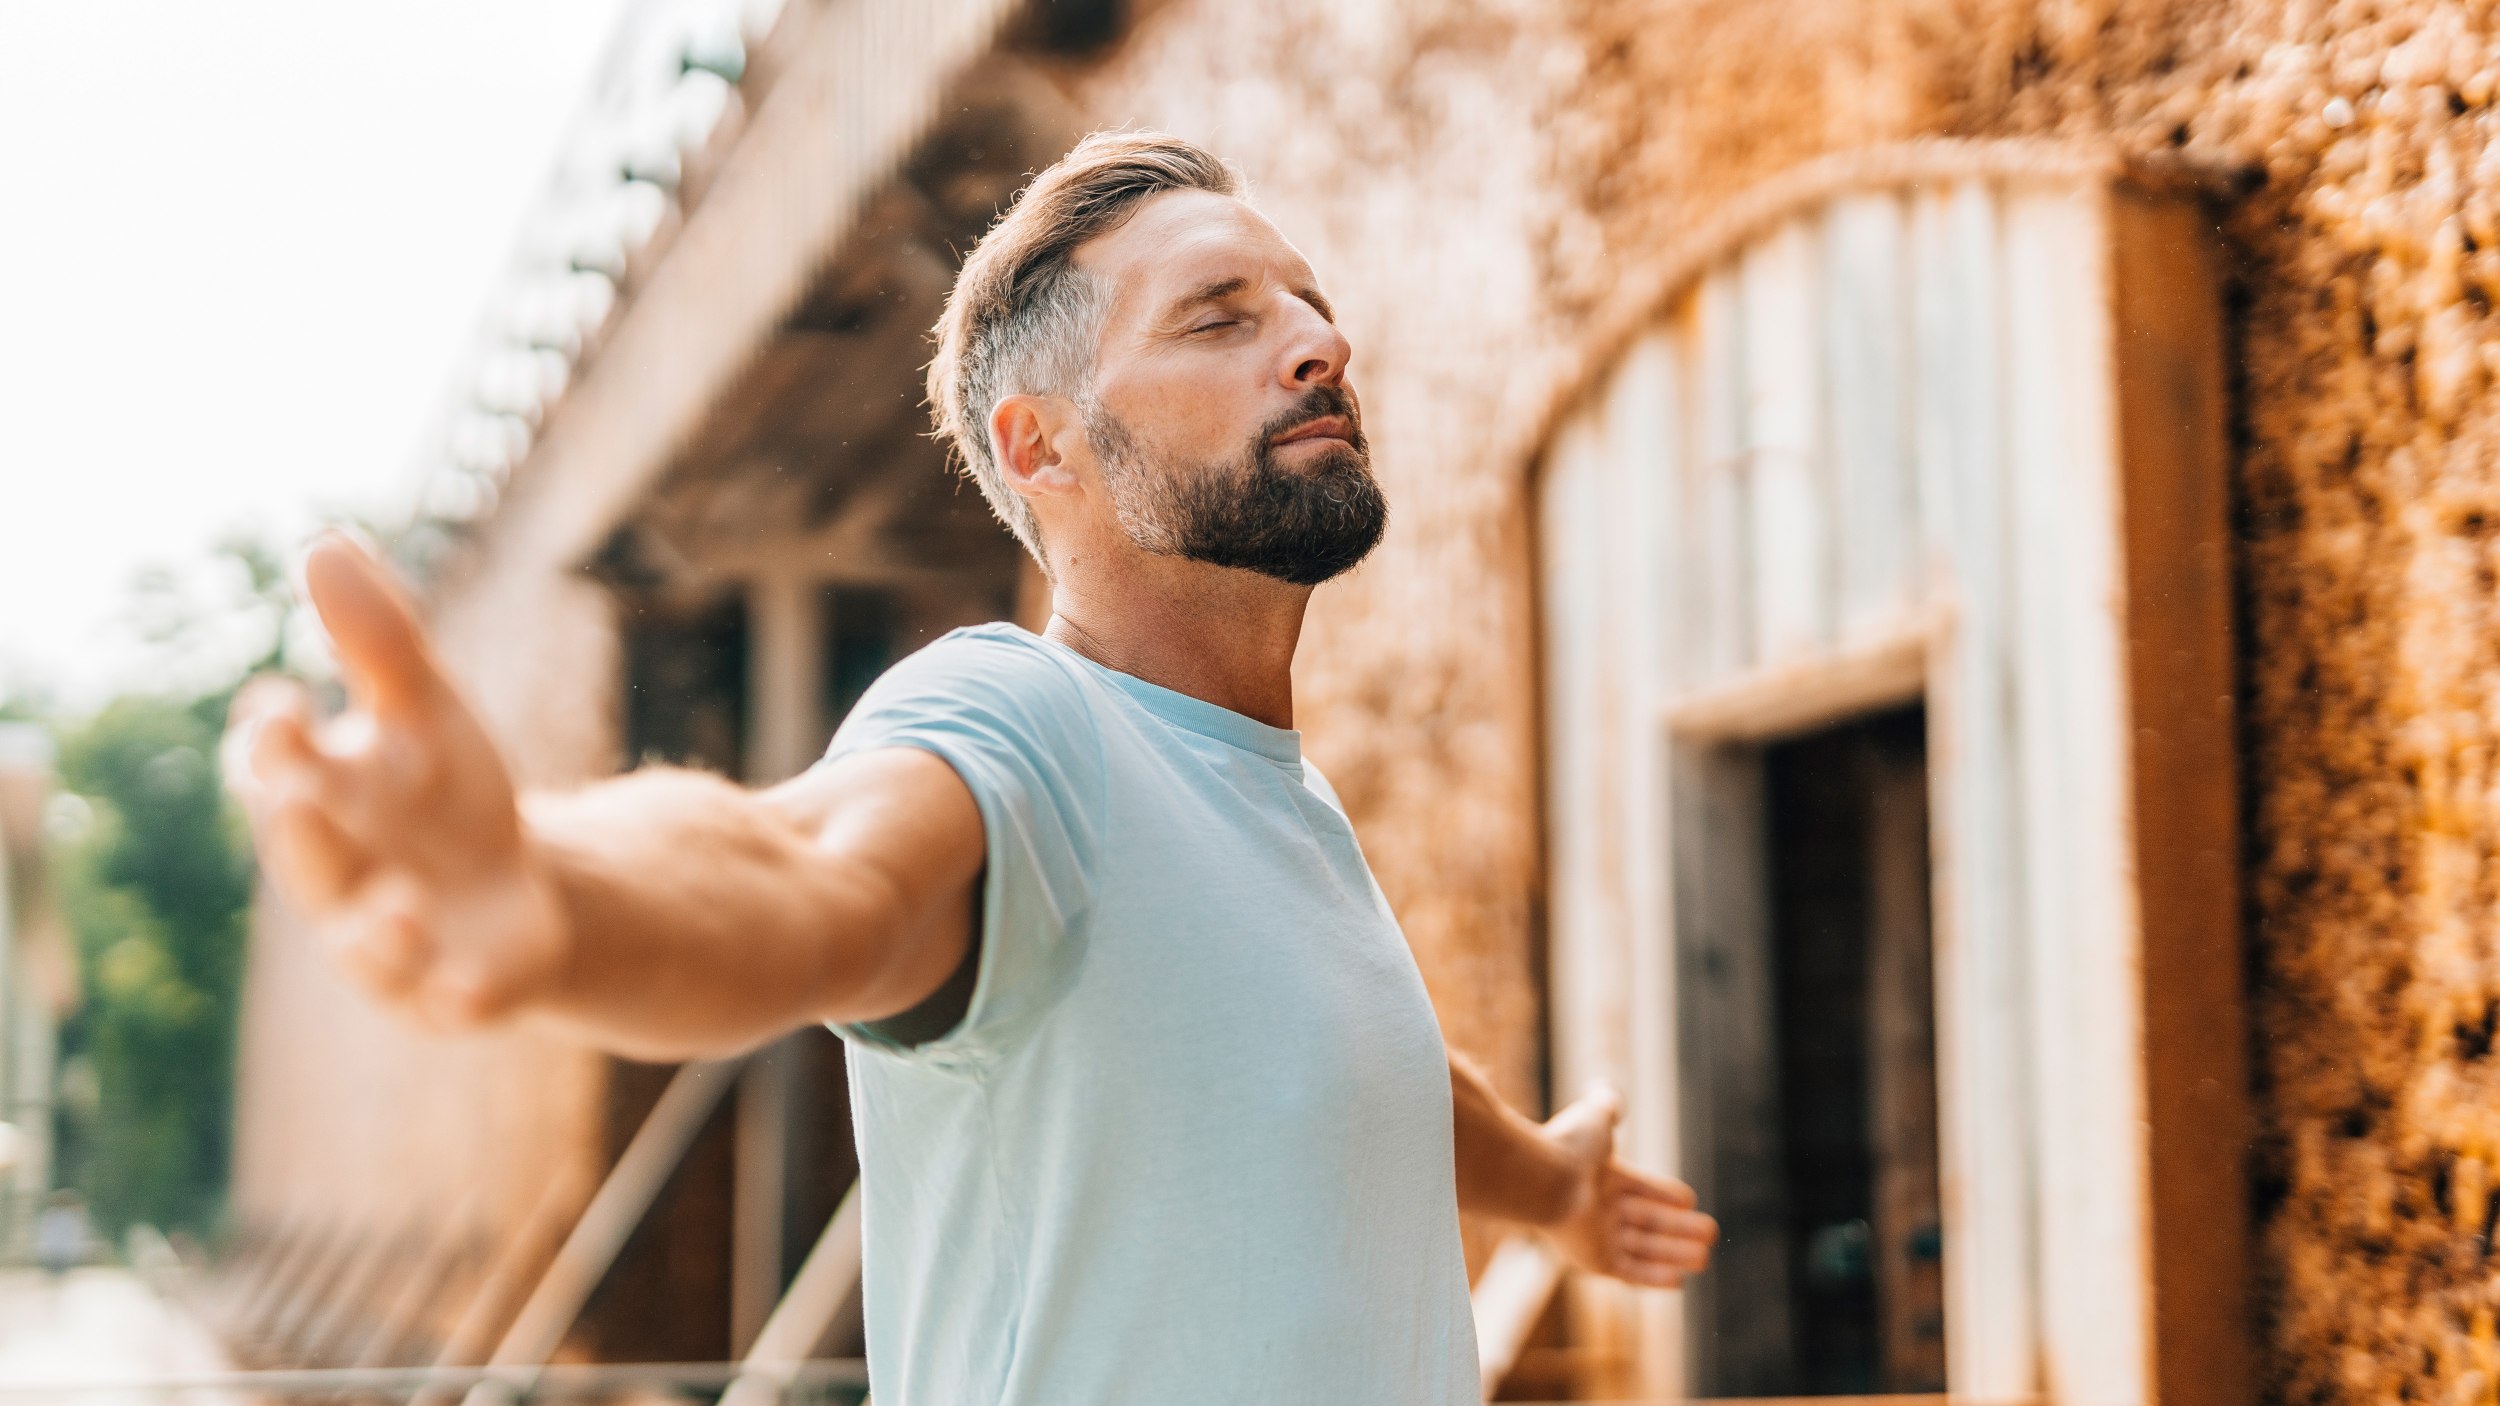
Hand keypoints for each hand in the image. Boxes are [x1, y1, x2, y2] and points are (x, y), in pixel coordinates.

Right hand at [222, 533, 566, 1029]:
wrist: (518, 891)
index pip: (277, 770)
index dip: (273, 743)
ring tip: (401, 907)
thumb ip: (380, 640)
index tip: (282, 703)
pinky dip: (457, 999)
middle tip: (302, 796)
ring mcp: (395, 945)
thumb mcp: (427, 709)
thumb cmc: (446, 794)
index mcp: (326, 800)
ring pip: (369, 948)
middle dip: (301, 833)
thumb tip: (326, 544)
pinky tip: (473, 992)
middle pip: (308, 860)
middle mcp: (343, 878)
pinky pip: (449, 1005)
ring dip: (377, 930)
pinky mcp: (456, 993)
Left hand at [1541, 1085, 1717, 1287]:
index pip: (1640, 1187)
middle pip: (1647, 1221)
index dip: (1664, 1193)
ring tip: (1705, 1258)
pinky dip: (1654, 1278)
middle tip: (1710, 1231)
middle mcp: (1599, 1208)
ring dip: (1675, 1255)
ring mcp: (1597, 1236)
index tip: (1689, 1199)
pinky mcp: (1595, 1261)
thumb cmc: (1570, 1147)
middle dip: (1679, 1228)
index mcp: (1601, 1176)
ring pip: (1644, 1248)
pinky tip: (1680, 1281)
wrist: (1542, 1179)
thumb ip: (1606, 1105)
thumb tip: (1605, 1088)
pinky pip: (1630, 1273)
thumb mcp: (1595, 1118)